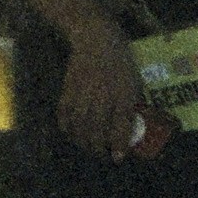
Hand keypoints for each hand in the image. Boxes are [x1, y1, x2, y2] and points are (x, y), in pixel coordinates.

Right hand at [56, 24, 147, 160]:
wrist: (95, 39)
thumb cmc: (120, 60)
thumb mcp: (134, 81)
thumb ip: (133, 103)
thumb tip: (133, 123)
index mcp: (122, 96)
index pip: (120, 127)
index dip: (118, 145)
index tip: (117, 158)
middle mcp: (102, 98)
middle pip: (96, 131)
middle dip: (98, 148)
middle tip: (100, 155)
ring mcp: (83, 95)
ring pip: (79, 126)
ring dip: (82, 142)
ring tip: (87, 147)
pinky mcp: (68, 89)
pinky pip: (64, 113)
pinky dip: (66, 126)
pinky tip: (70, 132)